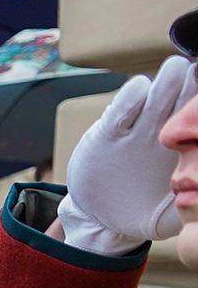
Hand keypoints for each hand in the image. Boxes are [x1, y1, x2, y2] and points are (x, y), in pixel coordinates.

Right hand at [58, 56, 195, 253]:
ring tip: (176, 69)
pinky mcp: (107, 133)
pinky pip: (120, 111)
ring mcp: (135, 131)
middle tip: (197, 70)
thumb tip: (197, 201)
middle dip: (190, 83)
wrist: (99, 216)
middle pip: (181, 99)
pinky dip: (130, 98)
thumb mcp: (169, 217)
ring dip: (166, 82)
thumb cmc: (142, 212)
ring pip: (154, 98)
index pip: (197, 118)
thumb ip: (187, 208)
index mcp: (184, 148)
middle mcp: (162, 132)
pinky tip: (139, 88)